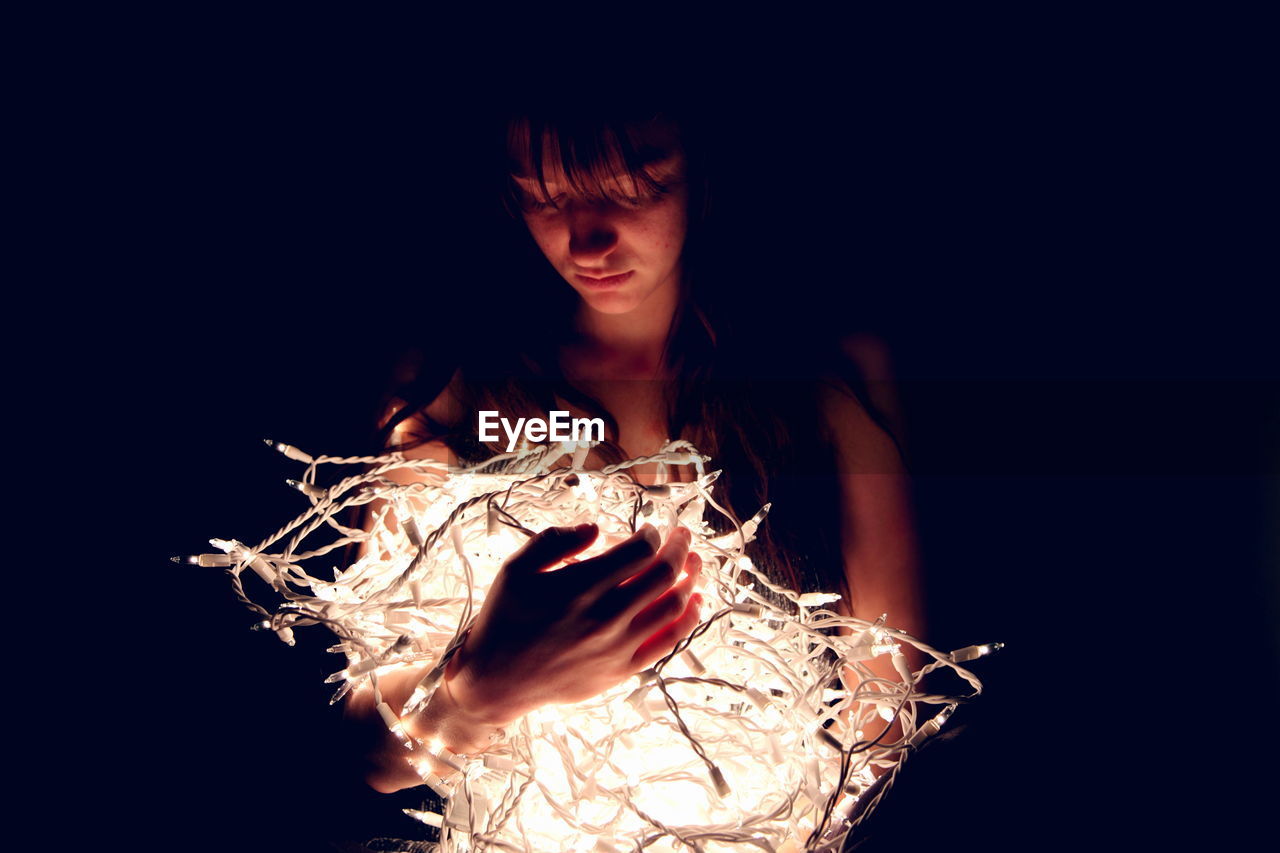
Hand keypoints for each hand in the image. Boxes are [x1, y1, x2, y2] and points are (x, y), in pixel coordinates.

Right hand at [443, 522, 702, 728]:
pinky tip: (696, 601)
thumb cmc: (504, 618)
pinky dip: (688, 619)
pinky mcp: (622, 669)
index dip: (652, 535)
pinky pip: (668, 642)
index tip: (651, 530)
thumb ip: (555, 540)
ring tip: (694, 563)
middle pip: (663, 573)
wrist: (496, 681)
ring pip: (673, 606)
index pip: (639, 551)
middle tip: (683, 536)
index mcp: (580, 585)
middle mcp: (604, 615)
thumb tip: (595, 528)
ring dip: (690, 579)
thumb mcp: (516, 569)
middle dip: (679, 548)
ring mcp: (617, 646)